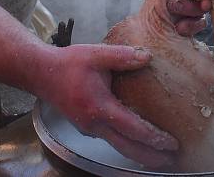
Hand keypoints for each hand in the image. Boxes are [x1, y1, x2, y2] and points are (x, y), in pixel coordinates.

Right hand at [39, 44, 177, 166]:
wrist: (41, 74)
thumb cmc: (67, 64)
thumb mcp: (96, 54)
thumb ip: (122, 56)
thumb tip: (147, 56)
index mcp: (100, 107)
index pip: (132, 129)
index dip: (154, 138)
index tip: (171, 143)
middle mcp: (94, 123)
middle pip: (127, 148)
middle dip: (151, 156)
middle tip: (172, 160)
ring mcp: (89, 128)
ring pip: (118, 146)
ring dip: (140, 153)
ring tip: (159, 156)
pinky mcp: (86, 127)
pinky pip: (110, 139)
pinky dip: (127, 144)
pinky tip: (136, 139)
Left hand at [139, 0, 209, 35]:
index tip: (203, 2)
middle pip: (206, 7)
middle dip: (193, 9)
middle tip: (175, 5)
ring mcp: (192, 5)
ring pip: (198, 19)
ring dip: (190, 23)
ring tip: (179, 25)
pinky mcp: (181, 15)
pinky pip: (187, 25)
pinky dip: (184, 29)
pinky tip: (177, 29)